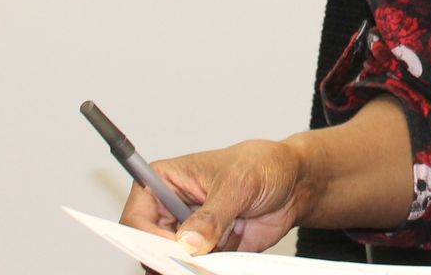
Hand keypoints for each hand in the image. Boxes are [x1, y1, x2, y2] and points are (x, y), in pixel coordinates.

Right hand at [119, 138, 309, 256]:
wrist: (294, 183)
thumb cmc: (263, 165)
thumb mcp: (238, 183)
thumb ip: (212, 215)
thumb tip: (188, 243)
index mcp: (164, 181)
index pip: (136, 217)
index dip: (146, 238)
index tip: (170, 251)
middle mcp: (170, 210)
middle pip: (151, 247)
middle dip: (171, 259)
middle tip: (198, 262)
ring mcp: (188, 234)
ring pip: (175, 263)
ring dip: (196, 265)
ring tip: (226, 247)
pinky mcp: (208, 252)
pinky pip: (200, 270)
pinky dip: (213, 270)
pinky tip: (232, 256)